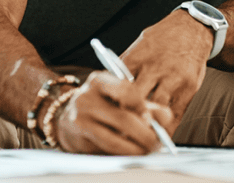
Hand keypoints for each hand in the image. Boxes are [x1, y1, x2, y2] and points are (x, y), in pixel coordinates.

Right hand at [54, 72, 173, 154]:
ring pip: (116, 137)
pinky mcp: (79, 135)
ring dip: (137, 148)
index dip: (142, 106)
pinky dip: (124, 152)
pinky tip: (133, 153)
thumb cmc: (102, 107)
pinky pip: (107, 147)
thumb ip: (146, 106)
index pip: (125, 90)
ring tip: (148, 150)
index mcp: (100, 80)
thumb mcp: (121, 100)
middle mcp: (87, 95)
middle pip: (123, 118)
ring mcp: (80, 116)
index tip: (152, 120)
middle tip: (158, 142)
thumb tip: (166, 117)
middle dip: (146, 134)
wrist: (67, 119)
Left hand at [120, 10, 212, 129]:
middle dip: (126, 115)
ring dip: (147, 123)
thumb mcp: (139, 45)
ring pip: (156, 109)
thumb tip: (110, 89)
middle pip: (134, 99)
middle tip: (120, 130)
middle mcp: (155, 67)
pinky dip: (167, 128)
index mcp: (137, 57)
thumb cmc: (161, 39)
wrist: (192, 28)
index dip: (110, 102)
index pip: (118, 85)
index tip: (106, 115)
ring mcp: (173, 78)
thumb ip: (126, 67)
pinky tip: (160, 134)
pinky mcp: (189, 88)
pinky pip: (176, 114)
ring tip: (139, 135)